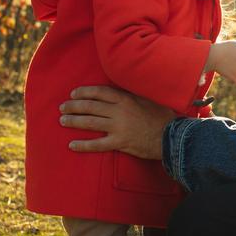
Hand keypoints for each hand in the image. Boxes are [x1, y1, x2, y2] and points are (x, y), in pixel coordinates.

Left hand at [59, 86, 177, 158]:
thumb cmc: (162, 117)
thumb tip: (118, 90)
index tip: (74, 94)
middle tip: (62, 107)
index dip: (84, 92)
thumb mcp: (147, 98)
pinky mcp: (120, 143)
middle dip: (74, 106)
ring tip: (63, 121)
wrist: (172, 136)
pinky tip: (72, 145)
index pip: (99, 92)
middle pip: (90, 106)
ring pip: (90, 123)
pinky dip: (83, 145)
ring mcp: (118, 127)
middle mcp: (119, 111)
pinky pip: (97, 144)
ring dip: (74, 121)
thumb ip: (131, 95)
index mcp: (125, 99)